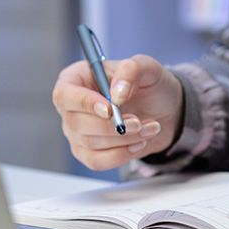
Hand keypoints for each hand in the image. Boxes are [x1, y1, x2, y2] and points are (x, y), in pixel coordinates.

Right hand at [52, 54, 183, 170]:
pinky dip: (121, 155)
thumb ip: (131, 70)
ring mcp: (76, 132)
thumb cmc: (148, 83)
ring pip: (90, 143)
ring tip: (149, 128)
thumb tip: (117, 93)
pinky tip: (139, 143)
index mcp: (76, 78)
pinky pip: (96, 161)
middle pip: (77, 123)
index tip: (110, 109)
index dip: (84, 103)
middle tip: (138, 122)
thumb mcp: (146, 67)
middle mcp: (71, 106)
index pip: (64, 94)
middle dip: (111, 126)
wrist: (163, 109)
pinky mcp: (87, 153)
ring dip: (123, 139)